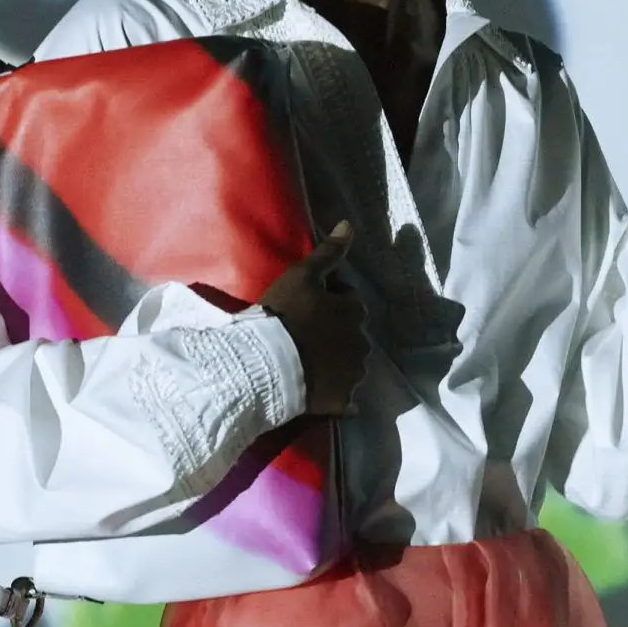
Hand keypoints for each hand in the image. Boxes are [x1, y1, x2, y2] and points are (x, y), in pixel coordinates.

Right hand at [261, 221, 369, 416]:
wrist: (264, 364)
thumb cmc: (282, 315)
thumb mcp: (301, 276)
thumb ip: (328, 253)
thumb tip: (348, 225)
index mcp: (355, 311)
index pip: (349, 302)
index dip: (328, 303)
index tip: (305, 309)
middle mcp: (362, 343)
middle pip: (352, 336)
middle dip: (335, 335)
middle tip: (304, 338)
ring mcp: (353, 375)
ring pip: (351, 366)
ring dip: (337, 365)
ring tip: (307, 365)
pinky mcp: (342, 401)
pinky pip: (347, 400)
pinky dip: (338, 397)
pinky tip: (319, 393)